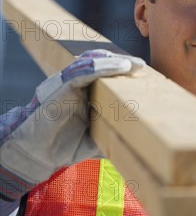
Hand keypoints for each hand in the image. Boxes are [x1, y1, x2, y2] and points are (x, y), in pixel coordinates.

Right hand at [0, 49, 144, 200]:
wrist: (34, 154)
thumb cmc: (61, 146)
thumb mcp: (92, 141)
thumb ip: (109, 135)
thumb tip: (135, 140)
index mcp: (84, 94)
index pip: (105, 74)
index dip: (122, 70)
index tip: (141, 71)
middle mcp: (75, 84)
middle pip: (100, 63)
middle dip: (121, 62)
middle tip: (140, 64)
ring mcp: (67, 83)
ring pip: (91, 62)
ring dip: (113, 61)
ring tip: (131, 64)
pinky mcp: (60, 86)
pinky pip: (81, 71)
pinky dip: (100, 67)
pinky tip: (118, 67)